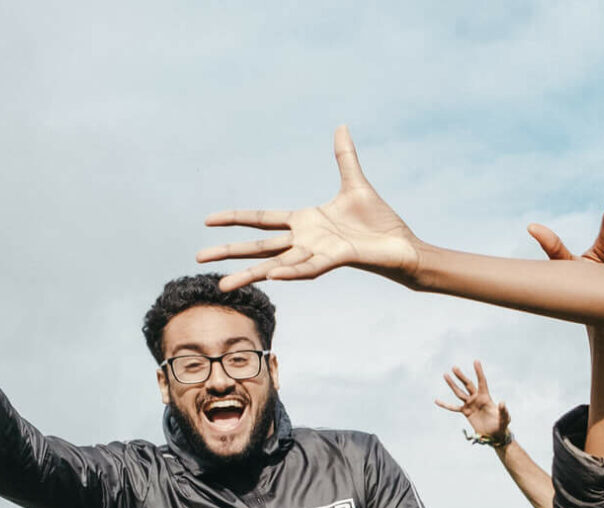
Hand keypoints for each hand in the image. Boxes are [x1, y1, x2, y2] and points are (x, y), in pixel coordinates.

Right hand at [199, 126, 422, 288]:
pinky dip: (293, 271)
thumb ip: (344, 156)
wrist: (406, 247)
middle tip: (197, 258)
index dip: (235, 219)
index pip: (262, 220)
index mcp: (305, 222)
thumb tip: (341, 125)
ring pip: (278, 265)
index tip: (208, 220)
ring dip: (251, 273)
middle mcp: (307, 241)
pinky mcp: (338, 259)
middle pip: (260, 247)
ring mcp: (320, 253)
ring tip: (223, 284)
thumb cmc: (381, 224)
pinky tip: (273, 276)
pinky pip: (311, 267)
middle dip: (229, 252)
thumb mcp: (356, 184)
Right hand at [436, 362, 510, 439]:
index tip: (476, 361)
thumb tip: (502, 402)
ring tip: (445, 374)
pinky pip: (453, 408)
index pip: (482, 382)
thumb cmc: (502, 426)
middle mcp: (477, 399)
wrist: (494, 435)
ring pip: (459, 393)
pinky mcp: (465, 412)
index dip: (479, 372)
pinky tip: (437, 401)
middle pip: (467, 385)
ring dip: (452, 384)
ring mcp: (470, 404)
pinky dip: (445, 405)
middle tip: (454, 367)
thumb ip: (503, 411)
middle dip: (461, 376)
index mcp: (486, 397)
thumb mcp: (505, 418)